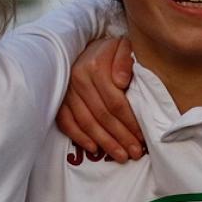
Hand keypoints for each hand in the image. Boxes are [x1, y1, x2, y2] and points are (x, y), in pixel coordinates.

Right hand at [55, 37, 143, 162]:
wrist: (85, 45)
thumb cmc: (109, 49)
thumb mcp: (122, 46)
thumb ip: (125, 60)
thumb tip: (122, 82)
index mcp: (95, 67)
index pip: (116, 102)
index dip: (130, 123)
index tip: (142, 137)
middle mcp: (78, 80)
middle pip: (102, 116)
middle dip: (120, 137)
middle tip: (135, 153)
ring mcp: (67, 91)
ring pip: (86, 123)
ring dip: (104, 142)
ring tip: (120, 156)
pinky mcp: (59, 99)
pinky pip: (66, 122)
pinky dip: (79, 137)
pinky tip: (94, 149)